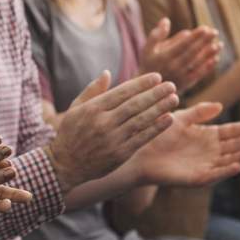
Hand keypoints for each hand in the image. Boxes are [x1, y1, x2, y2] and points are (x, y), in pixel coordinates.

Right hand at [47, 71, 178, 191]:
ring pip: (141, 120)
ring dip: (160, 108)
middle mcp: (103, 123)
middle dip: (155, 94)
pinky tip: (168, 118)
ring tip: (174, 99)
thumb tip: (107, 73)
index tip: (157, 77)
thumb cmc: (70, 134)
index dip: (142, 83)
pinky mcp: (120, 155)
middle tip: (171, 85)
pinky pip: (142, 138)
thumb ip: (92, 90)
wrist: (64, 165)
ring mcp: (112, 140)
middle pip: (135, 105)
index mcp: (93, 109)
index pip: (122, 92)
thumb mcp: (75, 109)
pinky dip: (156, 128)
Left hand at [129, 102, 239, 186]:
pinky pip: (213, 175)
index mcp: (206, 136)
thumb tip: (220, 106)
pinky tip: (237, 166)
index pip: (229, 132)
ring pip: (227, 161)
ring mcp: (203, 165)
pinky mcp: (195, 178)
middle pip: (232, 147)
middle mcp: (208, 152)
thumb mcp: (181, 119)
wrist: (139, 152)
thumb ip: (199, 113)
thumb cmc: (158, 134)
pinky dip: (225, 172)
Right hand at [140, 18, 219, 92]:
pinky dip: (208, 67)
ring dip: (209, 54)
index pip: (182, 45)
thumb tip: (166, 20)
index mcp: (164, 57)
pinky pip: (199, 75)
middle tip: (215, 32)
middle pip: (192, 53)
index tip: (205, 28)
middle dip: (204, 42)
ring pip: (197, 64)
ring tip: (219, 44)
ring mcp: (180, 77)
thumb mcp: (147, 49)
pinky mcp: (185, 84)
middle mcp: (172, 67)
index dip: (195, 37)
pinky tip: (215, 58)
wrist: (149, 88)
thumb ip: (157, 35)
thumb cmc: (149, 64)